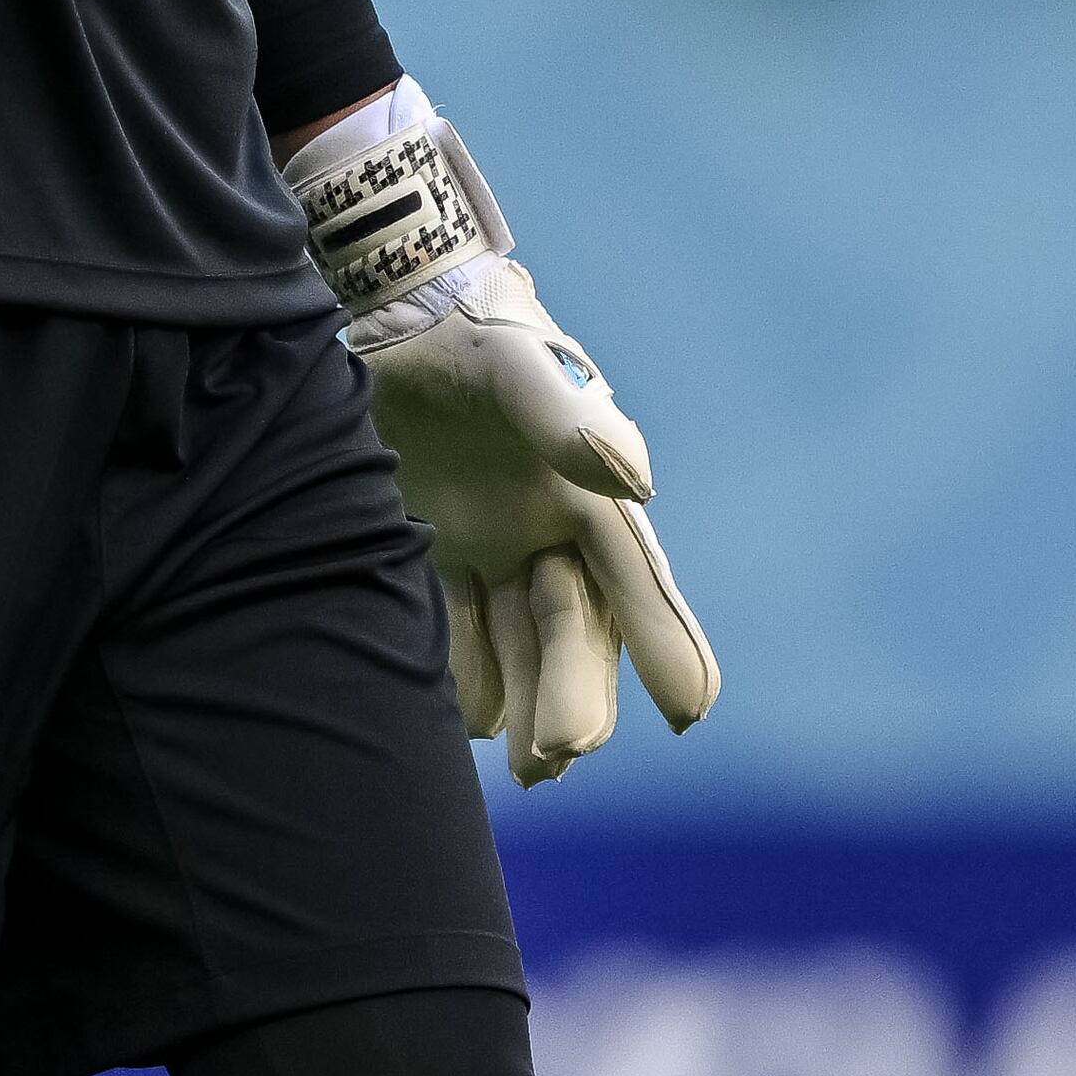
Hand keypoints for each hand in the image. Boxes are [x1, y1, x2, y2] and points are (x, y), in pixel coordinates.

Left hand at [285, 88, 721, 782]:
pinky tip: (470, 720)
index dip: (664, 641)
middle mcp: (544, 531)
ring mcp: (486, 549)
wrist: (385, 310)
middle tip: (563, 753)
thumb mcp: (517, 367)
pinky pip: (453, 631)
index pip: (634, 580)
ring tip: (528, 766)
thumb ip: (569, 420)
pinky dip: (464, 674)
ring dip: (526, 704)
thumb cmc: (466, 332)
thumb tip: (637, 485)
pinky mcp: (426, 554)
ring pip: (519, 647)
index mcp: (586, 494)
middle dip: (576, 694)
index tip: (690, 711)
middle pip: (574, 631)